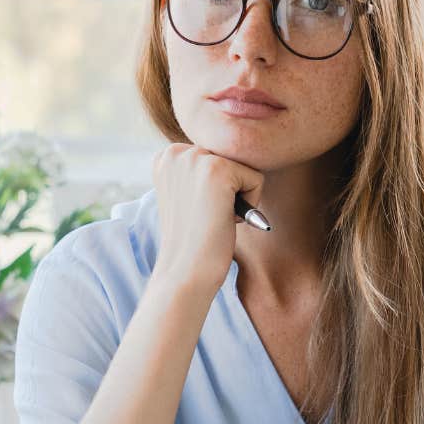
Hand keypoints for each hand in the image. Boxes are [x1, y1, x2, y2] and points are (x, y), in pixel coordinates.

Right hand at [149, 143, 264, 293]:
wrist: (185, 272)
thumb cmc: (193, 240)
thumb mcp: (188, 195)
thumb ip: (199, 170)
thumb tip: (236, 151)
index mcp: (166, 156)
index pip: (217, 157)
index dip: (216, 190)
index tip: (197, 211)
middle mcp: (176, 151)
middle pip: (232, 160)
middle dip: (229, 192)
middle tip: (207, 217)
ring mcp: (196, 158)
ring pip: (245, 169)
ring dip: (239, 199)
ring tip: (215, 218)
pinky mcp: (218, 169)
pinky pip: (257, 180)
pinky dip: (250, 205)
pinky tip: (225, 220)